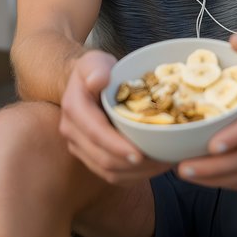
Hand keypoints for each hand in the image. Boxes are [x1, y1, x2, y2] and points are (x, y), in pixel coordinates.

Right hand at [59, 50, 171, 184]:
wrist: (86, 82)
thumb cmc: (97, 70)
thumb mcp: (95, 60)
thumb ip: (96, 67)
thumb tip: (98, 80)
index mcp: (74, 109)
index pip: (96, 133)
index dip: (117, 147)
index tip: (140, 154)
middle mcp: (72, 132)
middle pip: (103, 159)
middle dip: (133, 166)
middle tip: (163, 162)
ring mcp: (79, 147)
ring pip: (108, 172)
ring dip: (137, 174)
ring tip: (163, 165)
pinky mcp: (90, 157)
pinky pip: (111, 175)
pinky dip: (134, 176)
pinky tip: (154, 168)